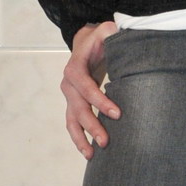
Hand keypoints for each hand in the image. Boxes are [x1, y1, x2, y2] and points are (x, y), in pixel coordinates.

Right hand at [62, 20, 122, 158]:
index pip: (85, 86)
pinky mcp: (74, 104)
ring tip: (93, 154)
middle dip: (92, 125)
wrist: (86, 44)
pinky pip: (73, 124)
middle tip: (107, 141)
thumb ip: (111, 31)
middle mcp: (68, 84)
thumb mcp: (106, 31)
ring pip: (72, 120)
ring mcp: (69, 96)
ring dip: (81, 138)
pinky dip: (79, 139)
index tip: (117, 113)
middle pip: (78, 107)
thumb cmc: (100, 39)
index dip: (99, 100)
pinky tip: (89, 152)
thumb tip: (116, 31)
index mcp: (75, 67)